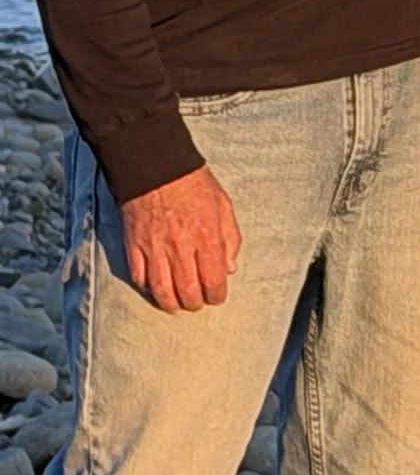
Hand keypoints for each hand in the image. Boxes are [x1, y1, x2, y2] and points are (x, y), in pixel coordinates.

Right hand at [119, 165, 242, 312]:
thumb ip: (230, 239)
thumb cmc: (194, 185)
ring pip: (161, 288)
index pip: (213, 279)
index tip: (217, 297)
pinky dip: (147, 287)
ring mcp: (155, 248)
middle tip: (197, 304)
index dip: (216, 295)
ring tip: (176, 306)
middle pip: (187, 290)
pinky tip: (155, 289)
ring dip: (169, 303)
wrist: (156, 168)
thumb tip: (230, 268)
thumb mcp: (224, 206)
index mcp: (207, 237)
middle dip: (194, 303)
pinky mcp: (133, 245)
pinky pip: (139, 275)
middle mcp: (181, 247)